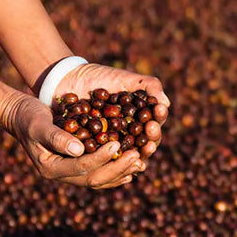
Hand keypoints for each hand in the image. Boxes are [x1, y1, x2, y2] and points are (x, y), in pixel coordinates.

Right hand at [1, 91, 142, 188]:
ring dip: (121, 172)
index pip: (80, 167)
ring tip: (140, 162)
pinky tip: (133, 167)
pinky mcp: (78, 166)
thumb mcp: (39, 124)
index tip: (116, 144)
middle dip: (117, 168)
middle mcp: (62, 176)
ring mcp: (70, 174)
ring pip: (100, 180)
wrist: (23, 117)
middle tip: (137, 156)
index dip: (100, 157)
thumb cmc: (29, 116)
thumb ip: (56, 137)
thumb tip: (79, 150)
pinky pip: (100, 174)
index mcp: (51, 168)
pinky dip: (116, 172)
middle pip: (94, 179)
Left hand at [55, 63, 170, 159]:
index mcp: (140, 122)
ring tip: (142, 145)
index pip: (153, 125)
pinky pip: (103, 158)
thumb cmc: (102, 78)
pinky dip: (110, 159)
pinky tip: (115, 156)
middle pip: (145, 144)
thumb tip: (165, 103)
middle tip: (151, 128)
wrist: (70, 80)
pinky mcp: (94, 151)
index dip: (158, 118)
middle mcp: (129, 138)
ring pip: (128, 155)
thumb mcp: (127, 79)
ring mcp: (112, 146)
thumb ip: (148, 86)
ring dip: (136, 152)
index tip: (159, 110)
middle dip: (151, 136)